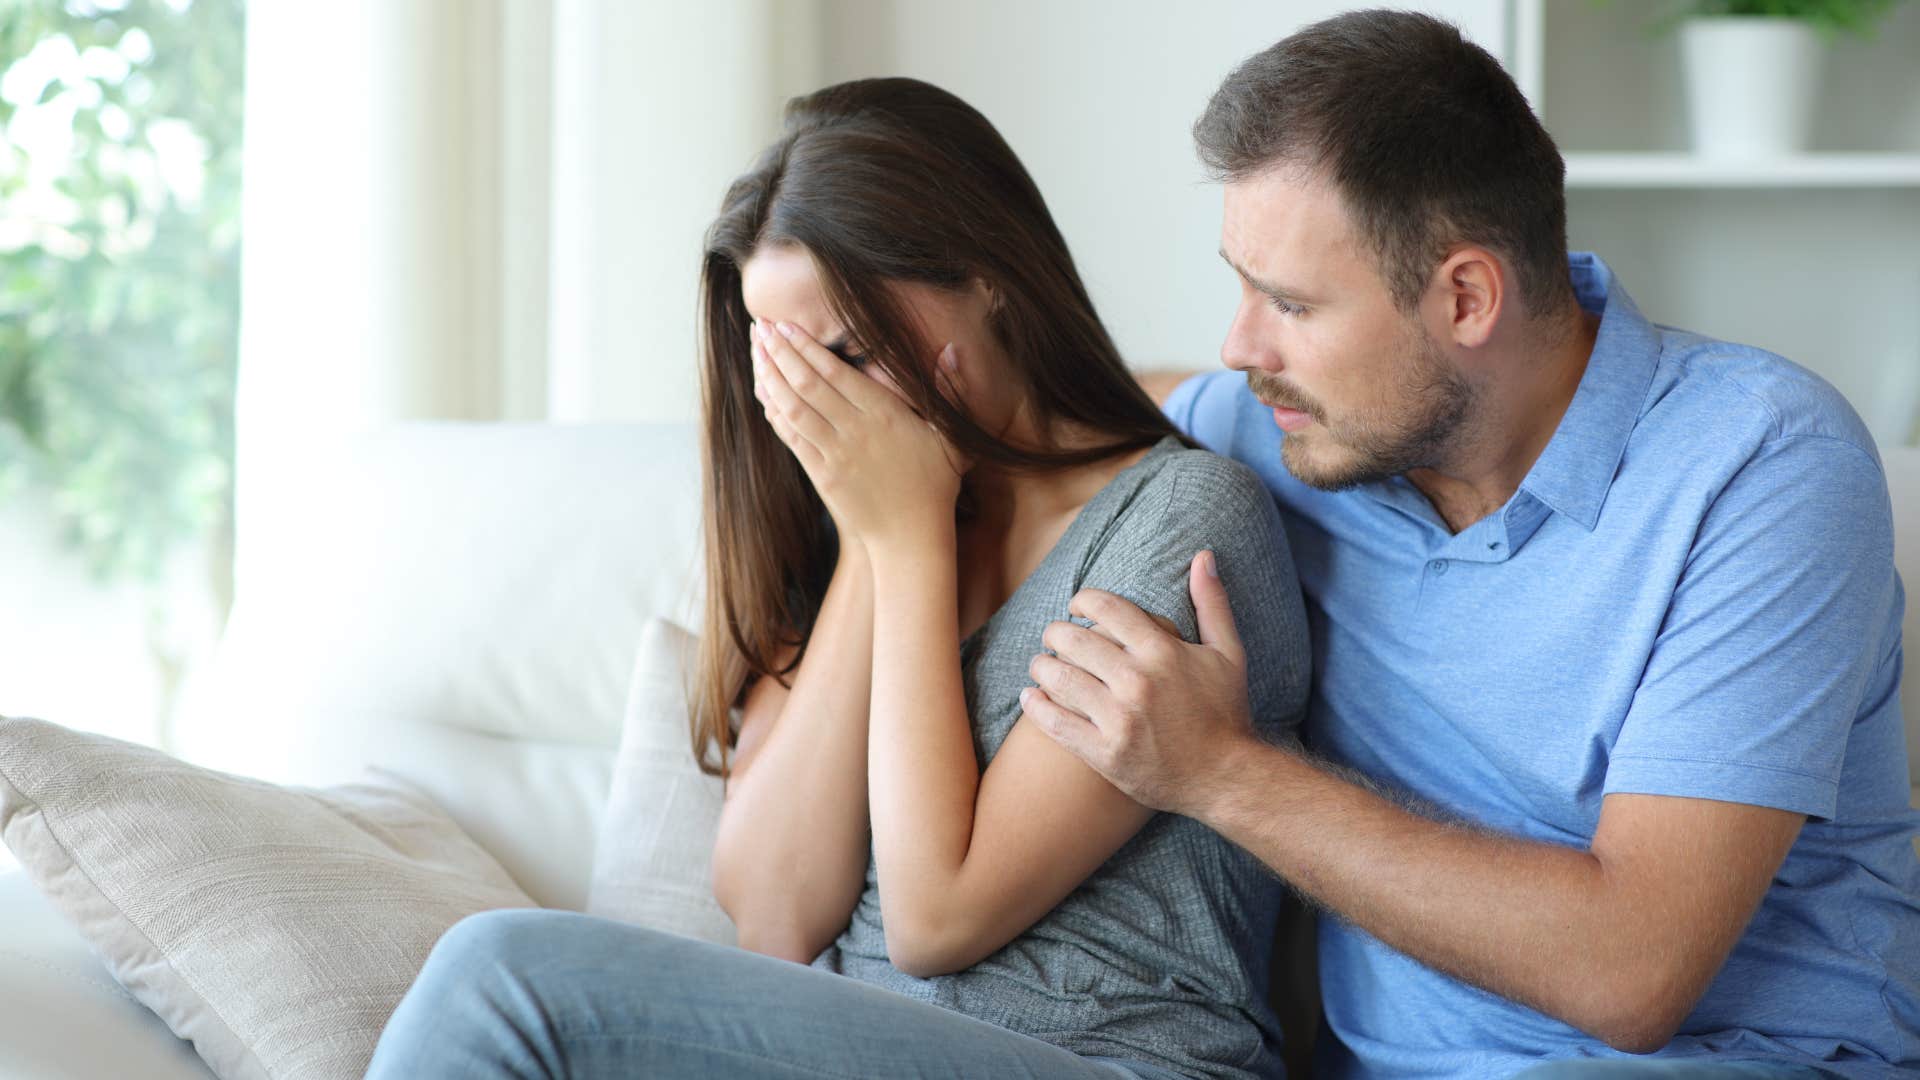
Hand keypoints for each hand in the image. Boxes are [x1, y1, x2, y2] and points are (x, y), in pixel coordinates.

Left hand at [751, 320, 963, 549]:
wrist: (911, 538)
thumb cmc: (935, 484)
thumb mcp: (952, 437)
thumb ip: (949, 390)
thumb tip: (952, 349)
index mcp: (885, 415)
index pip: (836, 373)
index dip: (807, 347)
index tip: (785, 325)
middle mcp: (855, 431)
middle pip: (807, 384)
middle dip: (779, 352)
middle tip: (759, 326)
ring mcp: (834, 454)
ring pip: (793, 408)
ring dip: (770, 377)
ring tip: (755, 350)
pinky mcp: (822, 475)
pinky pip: (792, 438)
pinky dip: (775, 413)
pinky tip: (764, 393)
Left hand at [1019, 550, 1258, 815]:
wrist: (1226, 778)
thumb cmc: (1225, 712)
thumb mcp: (1228, 653)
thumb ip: (1212, 602)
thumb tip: (1204, 555)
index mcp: (1162, 651)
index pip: (1105, 607)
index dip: (1082, 600)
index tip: (1076, 606)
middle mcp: (1137, 681)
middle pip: (1072, 639)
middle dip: (1055, 632)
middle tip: (1054, 637)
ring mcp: (1119, 719)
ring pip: (1057, 677)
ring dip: (1041, 666)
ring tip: (1041, 665)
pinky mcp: (1105, 753)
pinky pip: (1055, 722)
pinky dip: (1035, 706)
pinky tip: (1031, 697)